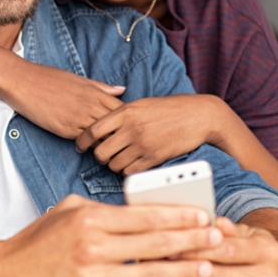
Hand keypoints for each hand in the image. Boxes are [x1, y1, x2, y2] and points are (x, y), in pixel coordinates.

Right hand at [0, 62, 124, 139]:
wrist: (23, 82)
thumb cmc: (49, 78)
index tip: (127, 126)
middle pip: (117, 125)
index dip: (127, 120)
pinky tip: (90, 147)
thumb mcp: (78, 79)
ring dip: (107, 143)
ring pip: (103, 136)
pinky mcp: (66, 130)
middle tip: (123, 142)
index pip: (122, 110)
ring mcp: (79, 119)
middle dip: (122, 134)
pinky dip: (91, 146)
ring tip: (109, 149)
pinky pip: (86, 142)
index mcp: (95, 92)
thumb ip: (101, 87)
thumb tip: (122, 90)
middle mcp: (90, 106)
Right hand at [0, 195, 224, 276]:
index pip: (143, 213)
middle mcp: (92, 242)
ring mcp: (91, 272)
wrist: (4, 275)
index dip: (177, 215)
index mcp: (89, 215)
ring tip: (208, 266)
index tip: (202, 215)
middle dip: (190, 239)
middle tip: (217, 237)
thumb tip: (136, 211)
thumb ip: (102, 210)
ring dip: (182, 269)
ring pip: (148, 270)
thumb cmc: (36, 242)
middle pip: (153, 241)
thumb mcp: (66, 210)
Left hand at [75, 94, 226, 174]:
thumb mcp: (141, 104)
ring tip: (121, 158)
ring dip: (114, 164)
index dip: (82, 141)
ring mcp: (142, 144)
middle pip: (101, 152)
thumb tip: (100, 128)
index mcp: (125, 112)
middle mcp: (131, 129)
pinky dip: (128, 170)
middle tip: (105, 154)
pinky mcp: (154, 158)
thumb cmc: (168, 109)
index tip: (81, 146)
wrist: (197, 116)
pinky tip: (133, 163)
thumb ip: (121, 115)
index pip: (92, 130)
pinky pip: (130, 171)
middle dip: (100, 156)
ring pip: (114, 164)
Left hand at [163, 213, 277, 276]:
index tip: (170, 246)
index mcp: (266, 251)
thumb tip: (215, 221)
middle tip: (156, 264)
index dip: (198, 248)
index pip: (227, 249)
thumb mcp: (251, 235)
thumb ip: (230, 230)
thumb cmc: (258, 251)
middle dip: (185, 269)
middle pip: (217, 275)